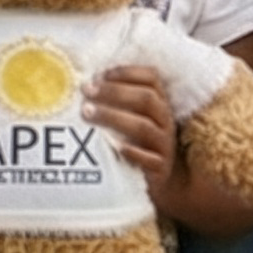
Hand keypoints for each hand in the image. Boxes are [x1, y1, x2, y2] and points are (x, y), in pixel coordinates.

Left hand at [86, 66, 176, 194]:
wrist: (157, 180)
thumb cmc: (138, 143)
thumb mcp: (135, 119)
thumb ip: (119, 102)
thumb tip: (87, 85)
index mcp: (160, 102)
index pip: (151, 78)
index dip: (127, 73)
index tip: (100, 75)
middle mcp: (165, 119)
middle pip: (146, 98)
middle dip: (115, 92)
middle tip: (87, 92)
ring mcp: (164, 144)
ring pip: (143, 126)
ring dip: (114, 117)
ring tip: (88, 113)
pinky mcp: (160, 169)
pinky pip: (149, 159)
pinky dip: (132, 152)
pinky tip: (114, 147)